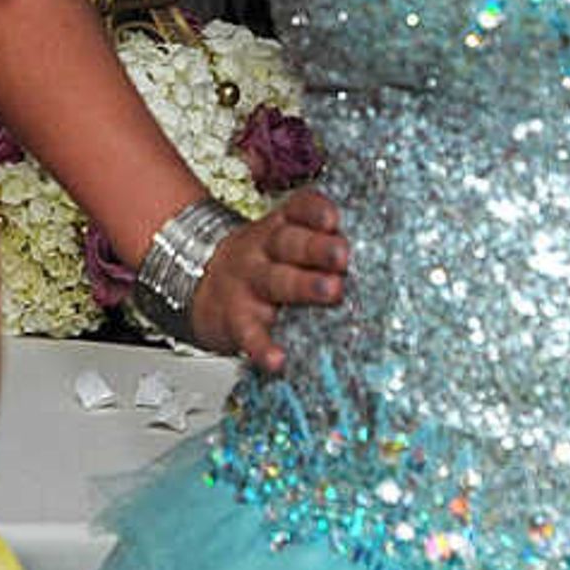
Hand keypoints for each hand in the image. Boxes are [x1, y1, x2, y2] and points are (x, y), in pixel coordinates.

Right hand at [191, 187, 348, 374]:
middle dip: (317, 248)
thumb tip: (375, 254)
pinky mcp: (236, 320)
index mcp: (279, 226)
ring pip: (275, 282)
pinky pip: (249, 334)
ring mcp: (247, 284)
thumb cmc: (259, 263)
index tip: (333, 218)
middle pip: (289, 243)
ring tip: (331, 292)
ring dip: (303, 286)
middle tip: (343, 256)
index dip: (315, 211)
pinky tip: (278, 359)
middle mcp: (262, 250)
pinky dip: (263, 348)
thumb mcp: (280, 240)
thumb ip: (319, 242)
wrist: (194, 279)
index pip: (298, 209)